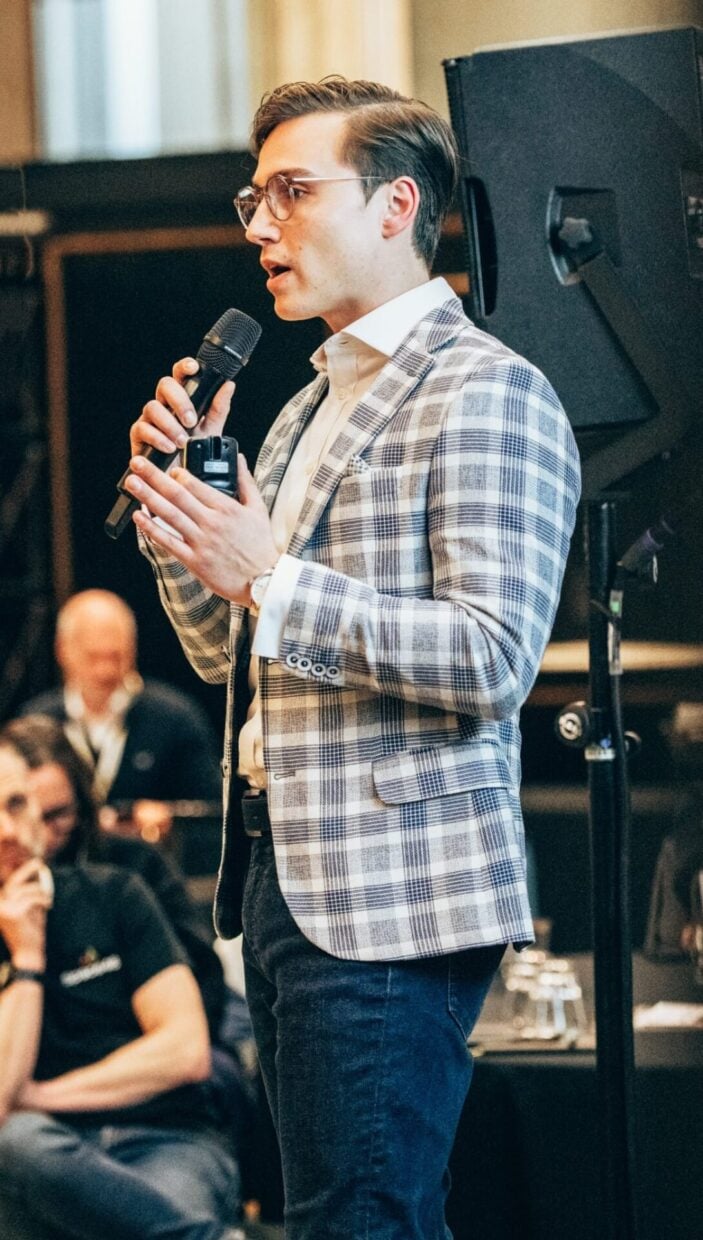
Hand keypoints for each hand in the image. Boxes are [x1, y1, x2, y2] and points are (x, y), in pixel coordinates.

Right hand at [0, 859, 49, 965]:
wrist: (29, 953)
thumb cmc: (29, 931)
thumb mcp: (29, 908)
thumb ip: (30, 893)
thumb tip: (36, 872)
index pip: (9, 885)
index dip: (21, 873)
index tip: (34, 863)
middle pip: (12, 882)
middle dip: (26, 870)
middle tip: (39, 862)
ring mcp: (4, 910)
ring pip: (25, 890)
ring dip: (39, 892)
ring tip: (47, 900)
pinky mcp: (15, 913)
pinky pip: (32, 898)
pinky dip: (42, 899)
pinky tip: (48, 905)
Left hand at [125, 451, 278, 604]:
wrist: (265, 581)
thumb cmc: (261, 546)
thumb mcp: (258, 509)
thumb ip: (245, 481)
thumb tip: (239, 458)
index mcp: (227, 508)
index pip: (197, 485)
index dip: (178, 473)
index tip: (167, 466)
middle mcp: (212, 523)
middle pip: (177, 495)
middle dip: (154, 476)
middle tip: (137, 462)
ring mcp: (201, 542)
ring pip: (170, 515)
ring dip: (148, 496)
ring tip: (132, 482)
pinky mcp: (195, 561)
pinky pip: (169, 542)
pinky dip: (152, 529)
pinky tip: (138, 517)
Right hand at [129, 357, 234, 459]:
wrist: (179, 480)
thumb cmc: (193, 453)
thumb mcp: (211, 432)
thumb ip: (218, 409)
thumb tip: (228, 386)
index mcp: (181, 400)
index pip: (180, 376)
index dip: (184, 367)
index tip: (194, 368)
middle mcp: (164, 406)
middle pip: (164, 385)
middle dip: (179, 401)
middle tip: (191, 421)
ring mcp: (149, 419)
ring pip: (152, 406)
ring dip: (170, 424)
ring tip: (182, 442)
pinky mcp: (139, 435)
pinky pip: (142, 428)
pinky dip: (157, 438)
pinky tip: (169, 448)